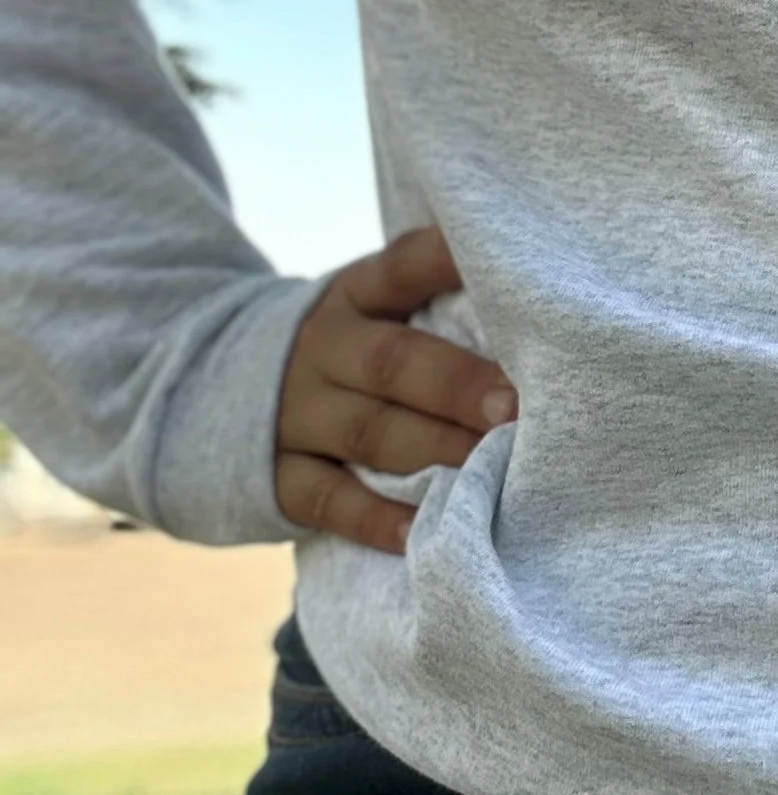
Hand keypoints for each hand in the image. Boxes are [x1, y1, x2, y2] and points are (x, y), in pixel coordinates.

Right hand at [274, 228, 516, 554]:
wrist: (218, 384)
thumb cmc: (349, 346)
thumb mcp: (372, 304)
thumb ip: (437, 303)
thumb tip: (542, 302)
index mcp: (355, 294)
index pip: (403, 267)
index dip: (449, 264)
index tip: (505, 275)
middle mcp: (323, 348)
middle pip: (393, 362)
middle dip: (459, 385)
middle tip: (517, 408)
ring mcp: (294, 413)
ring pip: (370, 432)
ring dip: (435, 451)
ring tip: (493, 469)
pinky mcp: (274, 474)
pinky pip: (327, 499)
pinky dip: (374, 518)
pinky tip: (419, 531)